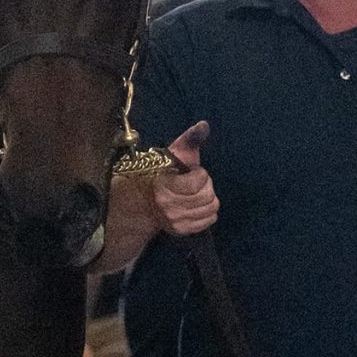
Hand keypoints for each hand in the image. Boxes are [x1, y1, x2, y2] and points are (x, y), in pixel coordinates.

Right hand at [152, 122, 218, 239]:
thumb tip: (204, 125)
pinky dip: (208, 212)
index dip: (200, 174)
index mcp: (164, 185)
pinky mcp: (181, 231)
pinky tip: (197, 205)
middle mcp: (169, 206)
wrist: (145, 201)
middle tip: (195, 183)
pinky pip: (209, 220)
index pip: (199, 180)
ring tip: (196, 193)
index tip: (190, 173)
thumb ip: (190, 139)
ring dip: (208, 198)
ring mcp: (175, 221)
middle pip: (208, 195)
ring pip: (211, 208)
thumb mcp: (174, 153)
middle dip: (206, 186)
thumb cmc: (163, 173)